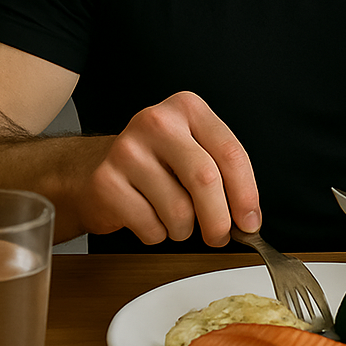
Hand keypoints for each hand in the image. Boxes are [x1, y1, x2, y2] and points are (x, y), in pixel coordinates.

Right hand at [76, 91, 259, 246]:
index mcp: (188, 108)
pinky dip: (156, 234)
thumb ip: (224, 175)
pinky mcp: (106, 181)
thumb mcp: (195, 150)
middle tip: (220, 236)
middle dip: (219, 220)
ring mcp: (127, 150)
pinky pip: (150, 227)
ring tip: (174, 219)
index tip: (250, 221)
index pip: (230, 153)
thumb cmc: (157, 163)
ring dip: (183, 229)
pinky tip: (148, 217)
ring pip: (178, 210)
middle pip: (205, 180)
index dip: (246, 194)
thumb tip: (248, 219)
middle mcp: (157, 122)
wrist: (95, 167)